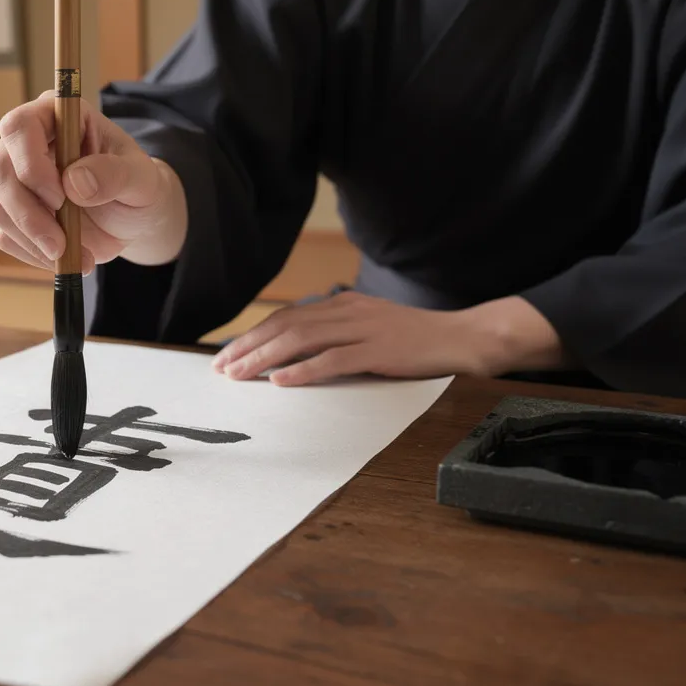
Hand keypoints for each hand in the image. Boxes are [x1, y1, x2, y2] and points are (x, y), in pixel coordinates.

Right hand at [0, 91, 188, 272]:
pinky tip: (63, 258)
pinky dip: (33, 253)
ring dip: (33, 239)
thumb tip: (74, 182)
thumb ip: (115, 174)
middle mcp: (25, 144)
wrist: (131, 218)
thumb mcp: (142, 178)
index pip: (20, 126)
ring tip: (76, 255)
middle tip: (62, 243)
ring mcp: (13, 179)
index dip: (32, 164)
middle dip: (29, 213)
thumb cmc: (137, 186)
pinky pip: (5, 236)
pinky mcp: (11, 212)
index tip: (61, 197)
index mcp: (57, 117)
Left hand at [211, 293, 565, 385]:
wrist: (463, 337)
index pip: (287, 316)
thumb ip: (337, 335)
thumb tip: (296, 355)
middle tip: (222, 367)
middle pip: (286, 325)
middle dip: (249, 346)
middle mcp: (348, 311)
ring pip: (302, 340)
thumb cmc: (416, 340)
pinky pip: (334, 360)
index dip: (254, 334)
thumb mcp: (370, 329)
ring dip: (266, 358)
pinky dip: (303, 371)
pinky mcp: (380, 350)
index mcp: (343, 305)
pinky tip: (281, 381)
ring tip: (240, 375)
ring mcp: (364, 329)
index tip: (229, 354)